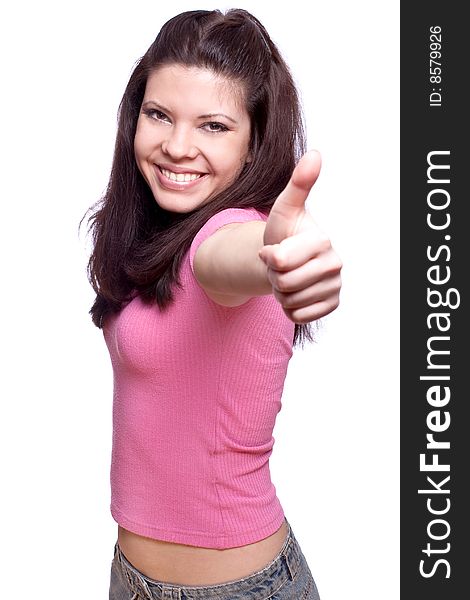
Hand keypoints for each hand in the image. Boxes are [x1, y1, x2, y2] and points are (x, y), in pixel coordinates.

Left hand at [258, 150, 341, 323]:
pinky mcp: (331, 305)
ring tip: (287, 276)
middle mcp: (335, 265)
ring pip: (290, 301)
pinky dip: (290, 308)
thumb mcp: (284, 208)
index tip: (273, 250)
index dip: (268, 258)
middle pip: (284, 284)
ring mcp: (335, 287)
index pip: (279, 261)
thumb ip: (298, 184)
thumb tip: (315, 154)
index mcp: (323, 241)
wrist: (286, 260)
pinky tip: (295, 292)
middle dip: (274, 277)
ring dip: (281, 292)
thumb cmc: (284, 233)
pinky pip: (298, 317)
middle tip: (280, 266)